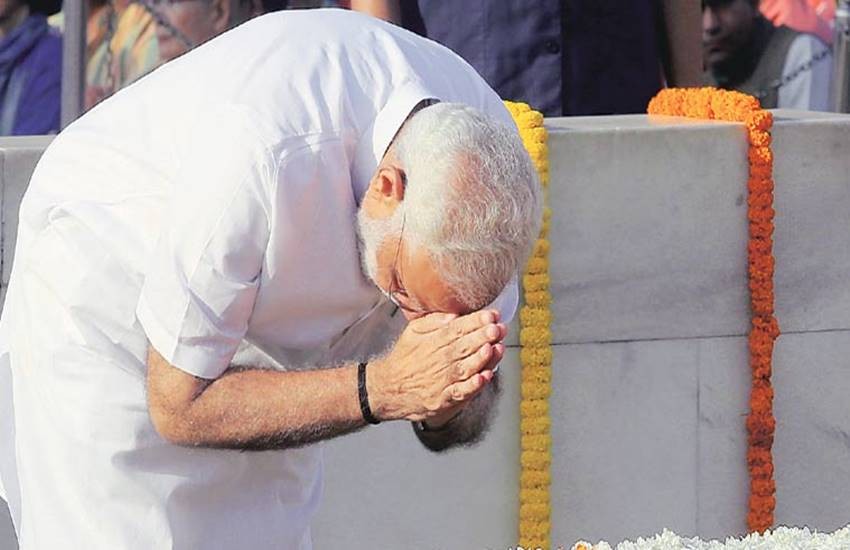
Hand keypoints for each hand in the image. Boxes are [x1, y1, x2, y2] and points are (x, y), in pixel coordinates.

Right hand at [367, 309, 506, 422]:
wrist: (388, 388)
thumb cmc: (405, 359)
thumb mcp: (412, 332)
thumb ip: (433, 321)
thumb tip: (453, 315)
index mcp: (434, 341)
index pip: (458, 329)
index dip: (475, 321)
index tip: (491, 315)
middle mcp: (439, 360)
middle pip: (464, 346)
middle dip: (483, 337)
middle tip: (498, 328)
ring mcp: (442, 381)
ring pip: (465, 368)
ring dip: (481, 358)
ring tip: (493, 348)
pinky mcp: (444, 399)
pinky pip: (460, 392)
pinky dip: (472, 386)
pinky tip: (484, 377)